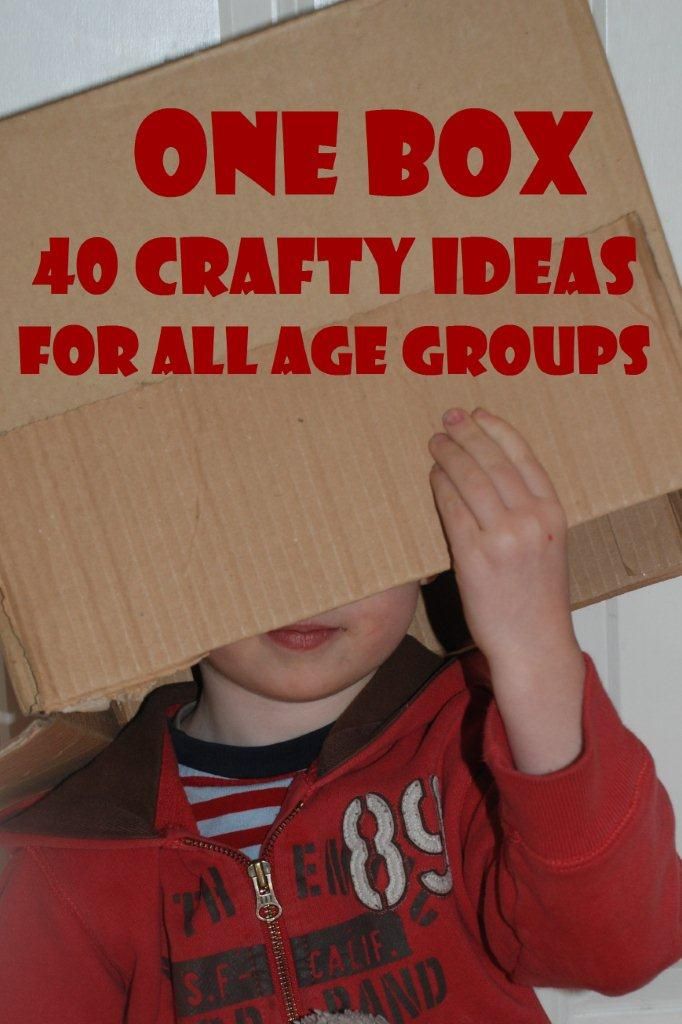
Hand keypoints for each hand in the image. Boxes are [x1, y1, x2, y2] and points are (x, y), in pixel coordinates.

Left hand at [428, 406, 584, 772]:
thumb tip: (490, 474)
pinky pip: (452, 510)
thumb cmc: (535, 597)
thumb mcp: (546, 545)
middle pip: (493, 462)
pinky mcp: (476, 556)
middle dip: (468, 435)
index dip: (498, 430)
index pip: (523, 457)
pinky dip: (441, 488)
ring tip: (436, 443)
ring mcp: (504, 537)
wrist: (532, 642)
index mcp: (553, 513)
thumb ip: (527, 510)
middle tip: (447, 420)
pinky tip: (434, 476)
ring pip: (470, 480)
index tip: (479, 414)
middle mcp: (532, 520)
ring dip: (449, 456)